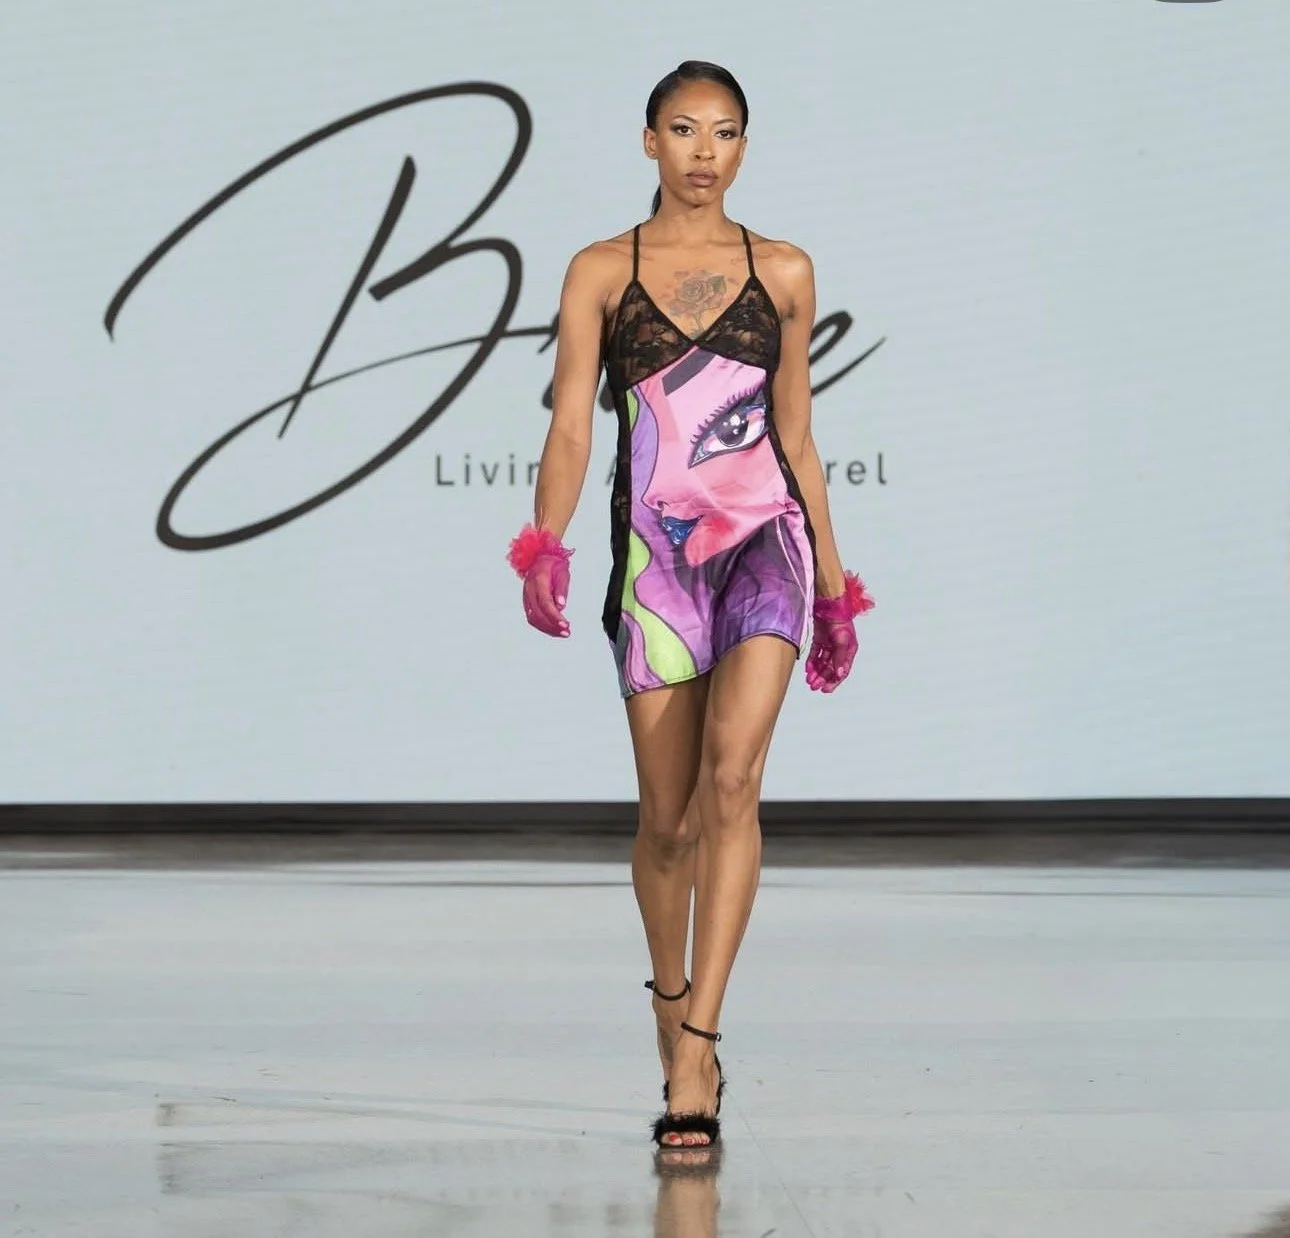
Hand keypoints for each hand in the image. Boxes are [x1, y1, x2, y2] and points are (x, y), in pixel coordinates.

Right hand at [521, 551, 569, 637]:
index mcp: (538, 580)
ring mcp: (526, 596)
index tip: (565, 625)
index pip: (545, 603)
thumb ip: (562, 589)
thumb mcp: (563, 573)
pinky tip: (553, 630)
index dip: (554, 616)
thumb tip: (561, 606)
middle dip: (552, 626)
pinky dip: (542, 626)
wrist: (541, 559)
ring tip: (562, 633)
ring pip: (533, 618)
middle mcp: (529, 590)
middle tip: (566, 632)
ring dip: (547, 629)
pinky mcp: (527, 602)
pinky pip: (532, 617)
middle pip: (538, 613)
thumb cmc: (554, 565)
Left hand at [804, 571, 873, 692]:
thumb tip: (841, 674)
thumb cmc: (839, 619)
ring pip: (822, 661)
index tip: (825, 690)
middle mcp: (840, 647)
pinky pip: (816, 653)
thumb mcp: (841, 640)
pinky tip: (807, 669)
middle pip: (831, 667)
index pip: (842, 670)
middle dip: (822, 678)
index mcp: (849, 649)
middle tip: (813, 687)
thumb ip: (840, 658)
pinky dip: (811, 661)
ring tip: (809, 680)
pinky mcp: (820, 637)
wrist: (828, 602)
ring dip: (816, 672)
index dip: (834, 681)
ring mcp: (830, 642)